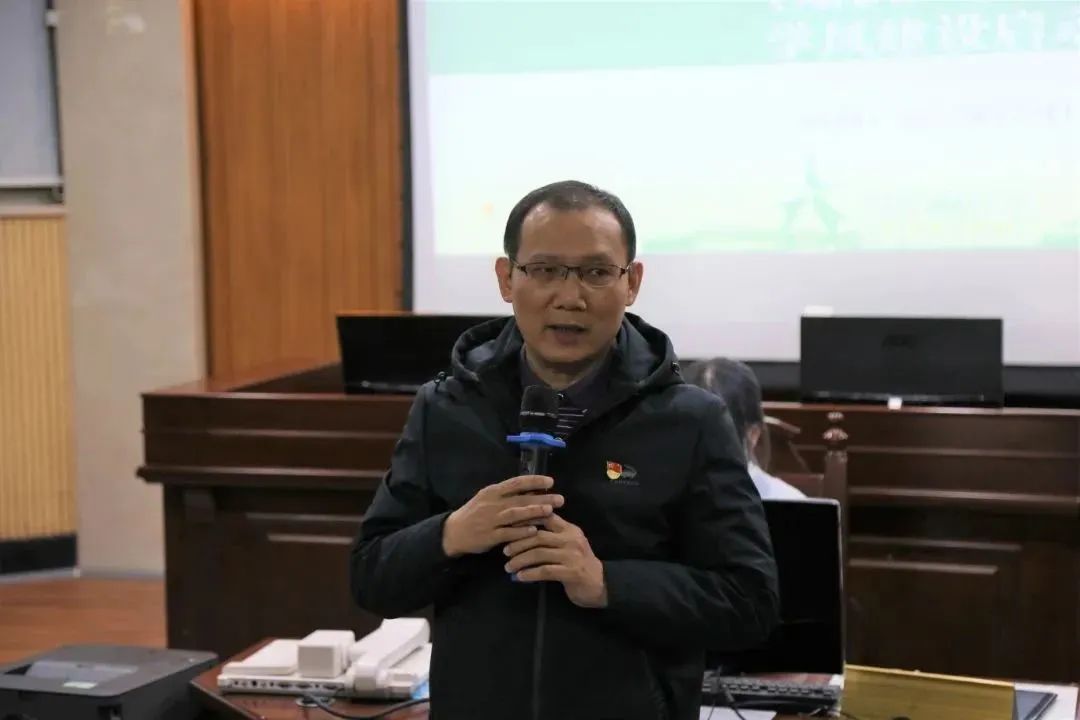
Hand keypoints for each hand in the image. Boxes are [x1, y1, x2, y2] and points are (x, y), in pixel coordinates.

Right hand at [442, 475, 563, 557]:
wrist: (454, 532)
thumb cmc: (475, 513)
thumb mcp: (487, 498)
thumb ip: (507, 495)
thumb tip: (532, 490)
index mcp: (493, 492)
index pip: (516, 483)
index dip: (534, 481)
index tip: (550, 481)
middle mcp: (492, 504)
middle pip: (520, 499)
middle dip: (541, 498)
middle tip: (560, 499)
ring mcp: (491, 520)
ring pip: (515, 514)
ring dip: (533, 512)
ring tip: (550, 511)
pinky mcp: (490, 536)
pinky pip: (508, 533)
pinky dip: (521, 532)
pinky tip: (534, 531)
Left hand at [503, 514, 607, 608]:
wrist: (599, 585)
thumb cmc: (578, 563)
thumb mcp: (569, 544)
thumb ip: (553, 534)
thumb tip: (524, 527)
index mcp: (569, 529)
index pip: (545, 517)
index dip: (525, 520)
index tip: (509, 526)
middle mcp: (571, 539)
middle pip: (538, 536)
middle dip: (518, 543)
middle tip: (505, 551)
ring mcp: (572, 555)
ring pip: (539, 553)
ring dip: (520, 560)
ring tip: (508, 567)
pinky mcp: (571, 572)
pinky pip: (544, 571)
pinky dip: (529, 573)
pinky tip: (519, 577)